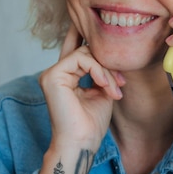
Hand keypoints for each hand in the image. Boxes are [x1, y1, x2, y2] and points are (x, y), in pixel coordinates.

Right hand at [39, 22, 124, 152]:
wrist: (82, 142)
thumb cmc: (92, 123)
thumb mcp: (103, 90)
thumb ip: (103, 71)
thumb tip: (110, 52)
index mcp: (67, 76)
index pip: (76, 48)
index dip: (86, 35)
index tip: (105, 32)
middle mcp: (57, 73)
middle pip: (86, 50)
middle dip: (108, 65)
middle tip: (120, 84)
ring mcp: (52, 73)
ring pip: (85, 53)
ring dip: (106, 71)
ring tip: (114, 90)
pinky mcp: (52, 76)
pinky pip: (80, 58)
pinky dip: (97, 70)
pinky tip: (104, 85)